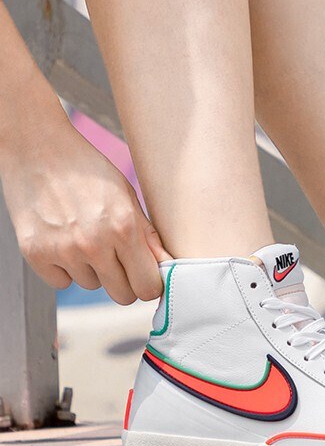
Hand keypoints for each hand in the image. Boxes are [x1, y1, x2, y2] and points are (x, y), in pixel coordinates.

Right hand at [1, 118, 170, 304]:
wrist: (39, 149)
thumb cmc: (89, 171)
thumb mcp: (128, 197)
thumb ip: (148, 236)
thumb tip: (167, 267)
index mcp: (124, 228)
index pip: (148, 286)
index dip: (149, 284)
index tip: (146, 275)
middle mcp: (94, 243)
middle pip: (122, 295)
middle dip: (125, 282)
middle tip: (119, 259)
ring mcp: (62, 250)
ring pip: (91, 286)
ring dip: (93, 269)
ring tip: (85, 236)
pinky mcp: (35, 253)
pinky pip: (61, 282)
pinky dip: (64, 268)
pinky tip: (63, 240)